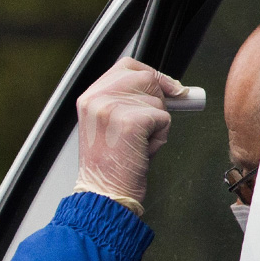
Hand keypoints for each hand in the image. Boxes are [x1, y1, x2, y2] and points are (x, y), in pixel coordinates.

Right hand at [73, 57, 185, 204]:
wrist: (104, 194)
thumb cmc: (109, 166)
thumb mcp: (109, 125)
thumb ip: (127, 102)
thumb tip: (169, 88)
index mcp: (89, 98)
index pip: (126, 66)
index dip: (150, 74)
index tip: (167, 88)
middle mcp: (97, 98)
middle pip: (146, 77)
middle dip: (159, 98)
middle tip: (150, 125)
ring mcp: (112, 108)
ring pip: (158, 99)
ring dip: (157, 123)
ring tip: (137, 144)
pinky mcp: (131, 121)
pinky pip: (163, 118)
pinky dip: (160, 137)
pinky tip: (141, 151)